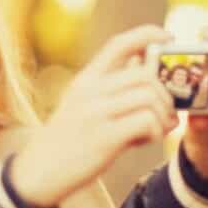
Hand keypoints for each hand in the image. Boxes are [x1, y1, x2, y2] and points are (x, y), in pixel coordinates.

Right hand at [13, 25, 177, 207]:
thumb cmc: (66, 139)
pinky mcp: (104, 137)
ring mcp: (95, 113)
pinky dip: (156, 132)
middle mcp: (89, 91)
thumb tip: (141, 63)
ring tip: (157, 129)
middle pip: (144, 74)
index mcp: (85, 80)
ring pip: (150, 97)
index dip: (148, 34)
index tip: (168, 37)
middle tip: (168, 111)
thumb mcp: (81, 105)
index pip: (119, 43)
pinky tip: (145, 140)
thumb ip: (111, 86)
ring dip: (163, 115)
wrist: (39, 172)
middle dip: (166, 93)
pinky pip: (147, 122)